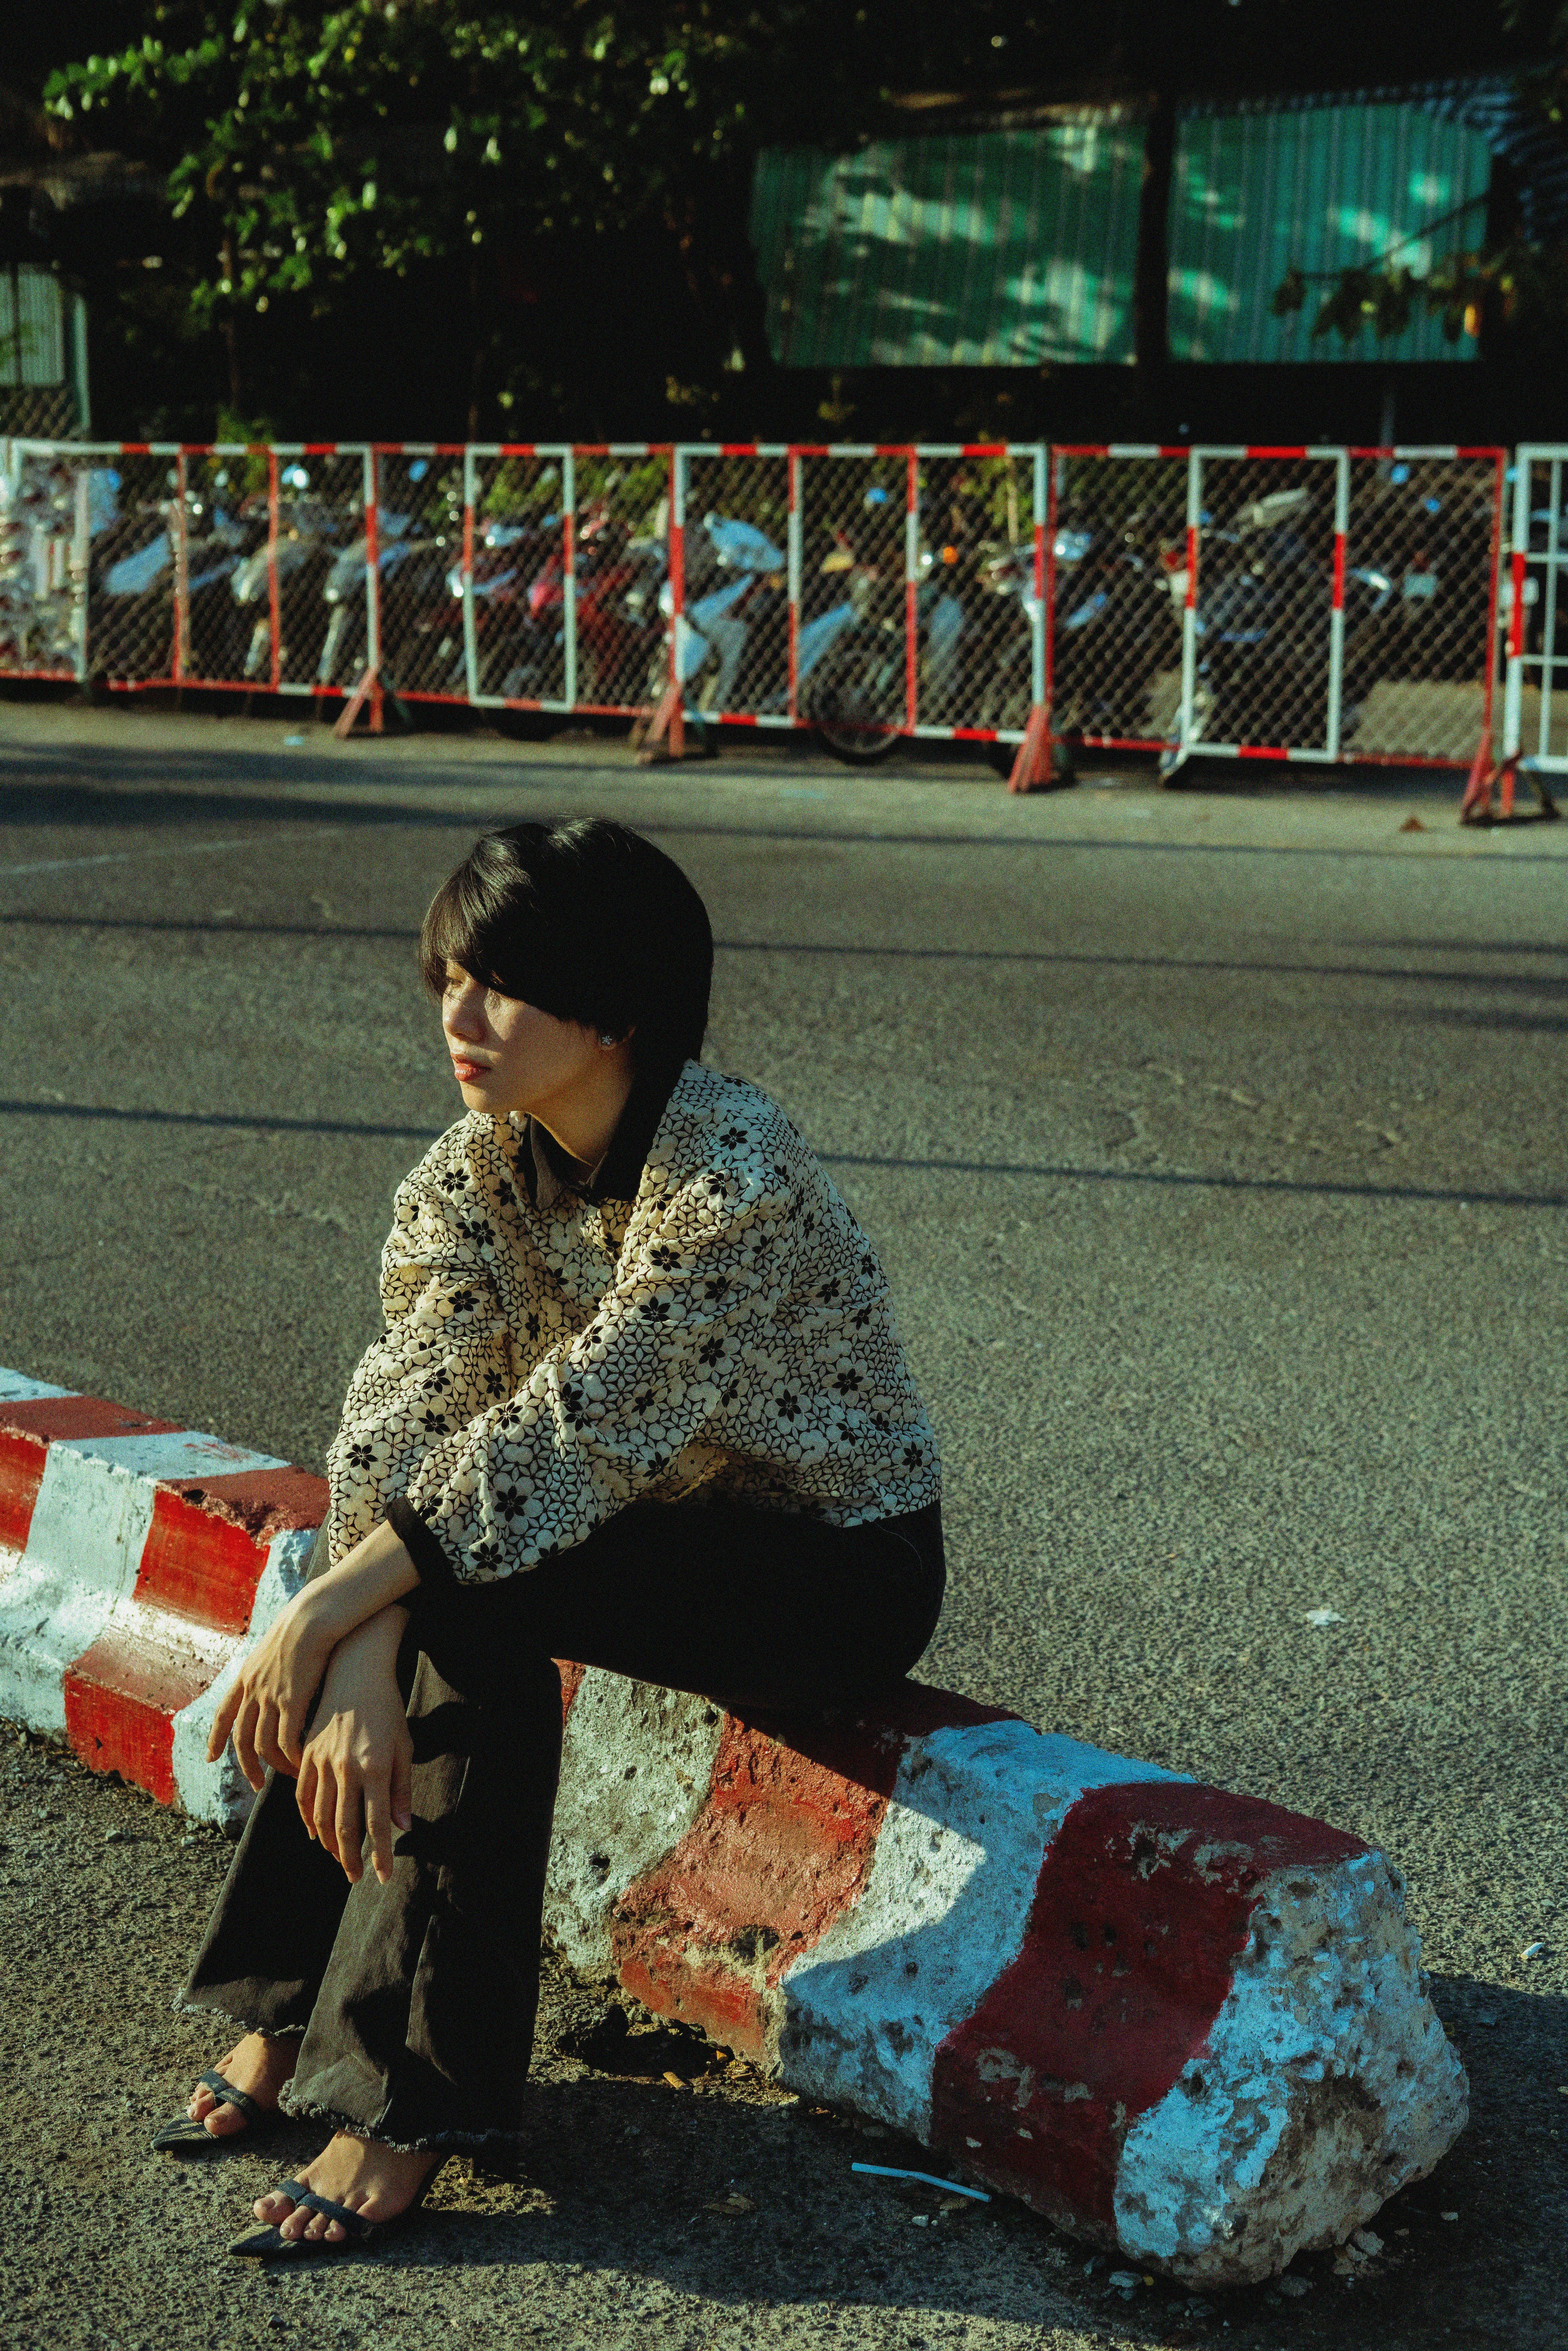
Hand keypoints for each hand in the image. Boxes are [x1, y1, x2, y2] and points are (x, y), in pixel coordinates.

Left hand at [207, 1518, 419, 1788]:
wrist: (313, 1615)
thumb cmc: (306, 1623)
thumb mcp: (280, 1643)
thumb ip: (275, 1663)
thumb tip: (281, 1670)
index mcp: (247, 1674)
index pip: (225, 1713)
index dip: (216, 1738)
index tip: (211, 1758)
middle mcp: (252, 1688)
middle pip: (242, 1736)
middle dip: (246, 1764)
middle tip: (255, 1784)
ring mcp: (269, 1695)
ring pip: (262, 1743)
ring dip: (273, 1764)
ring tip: (287, 1775)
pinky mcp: (290, 1700)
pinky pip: (286, 1738)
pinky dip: (291, 1755)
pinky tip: (300, 1762)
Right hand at [296, 1607, 413, 1883]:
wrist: (356, 1672)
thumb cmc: (388, 1711)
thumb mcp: (404, 1746)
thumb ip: (402, 1789)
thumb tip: (403, 1828)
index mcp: (375, 1766)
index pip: (377, 1823)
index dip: (380, 1854)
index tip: (382, 1877)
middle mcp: (345, 1767)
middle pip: (343, 1825)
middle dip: (350, 1857)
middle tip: (356, 1876)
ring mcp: (322, 1760)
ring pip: (319, 1815)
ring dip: (328, 1842)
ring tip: (339, 1858)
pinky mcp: (307, 1753)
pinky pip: (302, 1795)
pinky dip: (307, 1818)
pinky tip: (315, 1832)